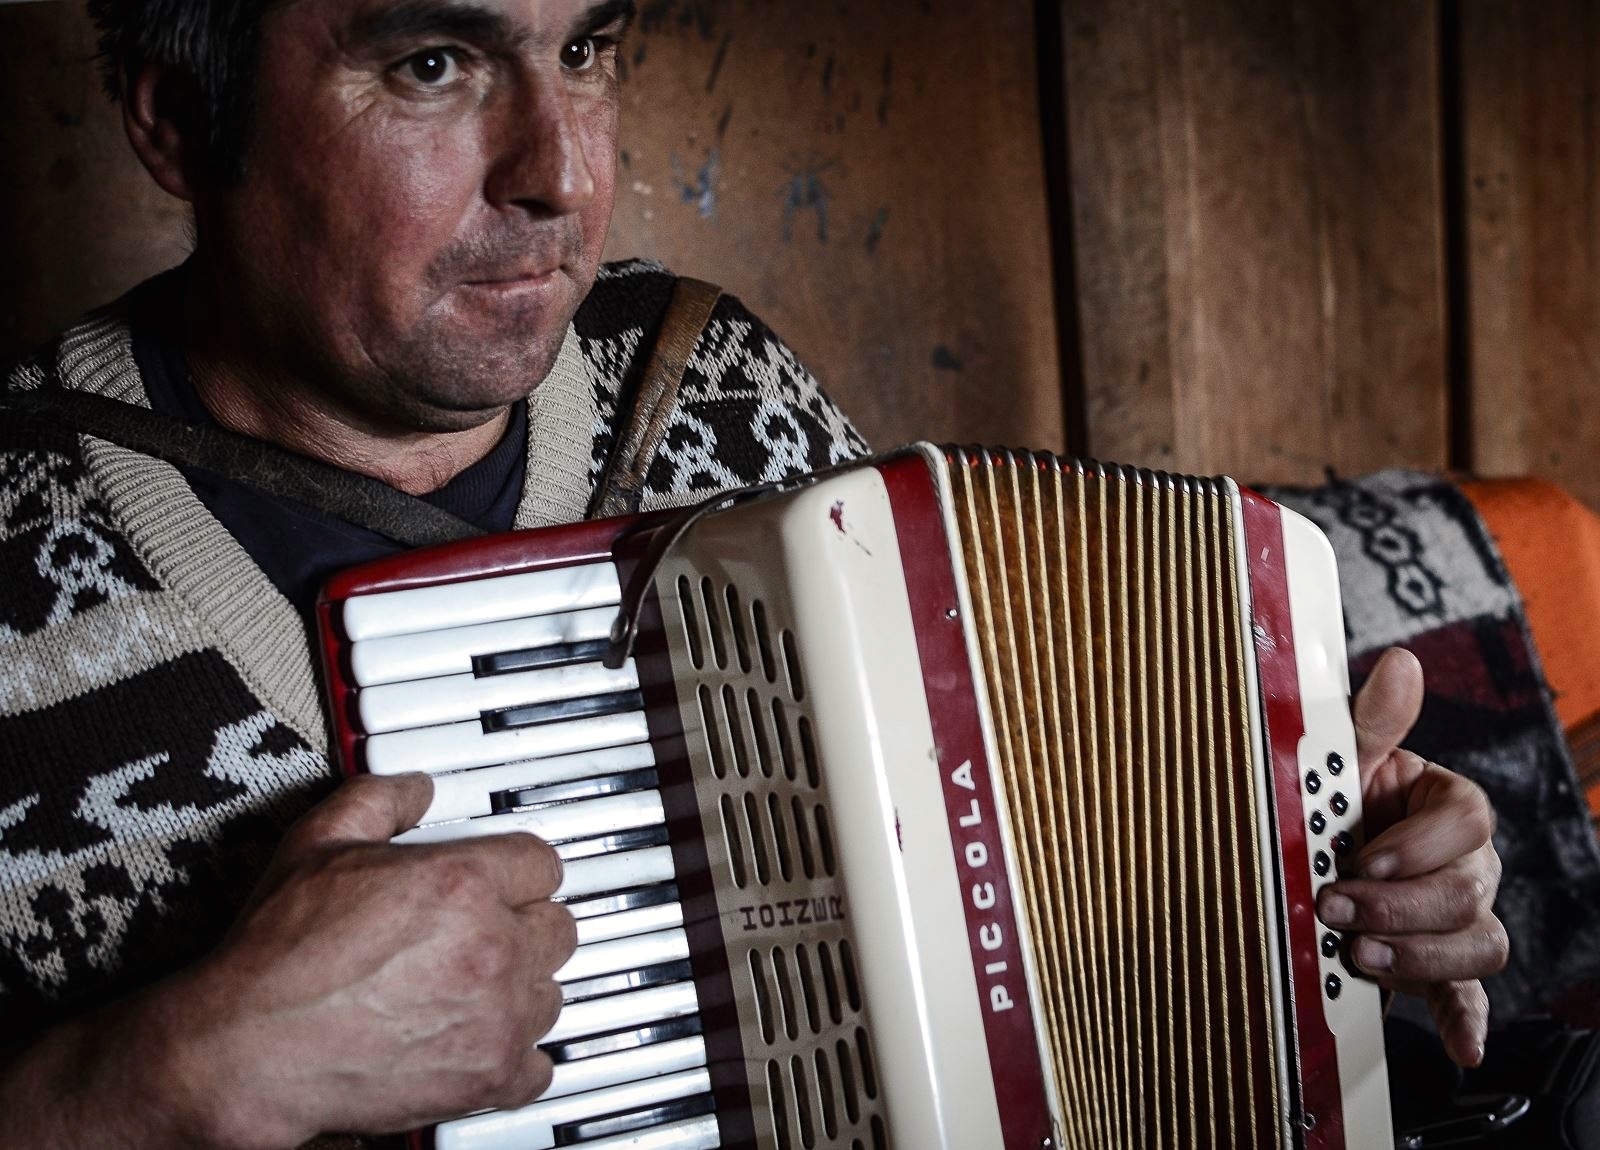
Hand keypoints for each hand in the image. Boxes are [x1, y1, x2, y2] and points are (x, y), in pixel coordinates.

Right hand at [166, 772, 574, 1147]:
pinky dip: (516, 1058)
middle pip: (557, 927)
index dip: (516, 870)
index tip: (501, 884)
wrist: (251, 1048)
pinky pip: (539, 1065)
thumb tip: (415, 789)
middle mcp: (494, 948)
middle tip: (482, 935)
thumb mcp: (318, 843)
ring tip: (470, 988)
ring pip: (550, 993)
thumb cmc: (279, 955)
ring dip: (520, 990)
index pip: (543, 864)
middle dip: (524, 927)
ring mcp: (497, 1017)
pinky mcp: (489, 1077)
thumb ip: (379, 800)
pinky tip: (480, 1041)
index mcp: (465, 883)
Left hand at [1315, 647, 1507, 1066]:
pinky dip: (1465, 1020)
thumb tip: (1401, 662)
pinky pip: (1470, 997)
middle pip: (1469, 892)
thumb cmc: (1333, 800)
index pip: (1469, 821)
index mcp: (1448, 807)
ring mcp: (1456, 919)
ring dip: (1421, 957)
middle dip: (1400, 905)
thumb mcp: (1344, 760)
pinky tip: (1460, 1044)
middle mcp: (1465, 864)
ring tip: (1359, 959)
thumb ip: (1372, 718)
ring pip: (1479, 944)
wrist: (1308, 854)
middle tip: (1337, 909)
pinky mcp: (1439, 968)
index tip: (1365, 853)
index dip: (1420, 843)